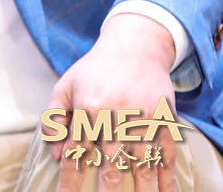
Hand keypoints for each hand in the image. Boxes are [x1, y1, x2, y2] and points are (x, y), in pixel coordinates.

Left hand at [48, 13, 178, 191]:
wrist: (136, 45)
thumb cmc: (96, 69)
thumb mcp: (66, 86)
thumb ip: (54, 119)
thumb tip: (58, 155)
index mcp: (88, 109)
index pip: (77, 154)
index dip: (70, 182)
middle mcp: (117, 117)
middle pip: (111, 165)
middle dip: (108, 190)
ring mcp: (143, 119)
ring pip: (142, 165)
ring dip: (141, 190)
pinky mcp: (163, 120)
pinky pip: (166, 155)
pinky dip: (167, 179)